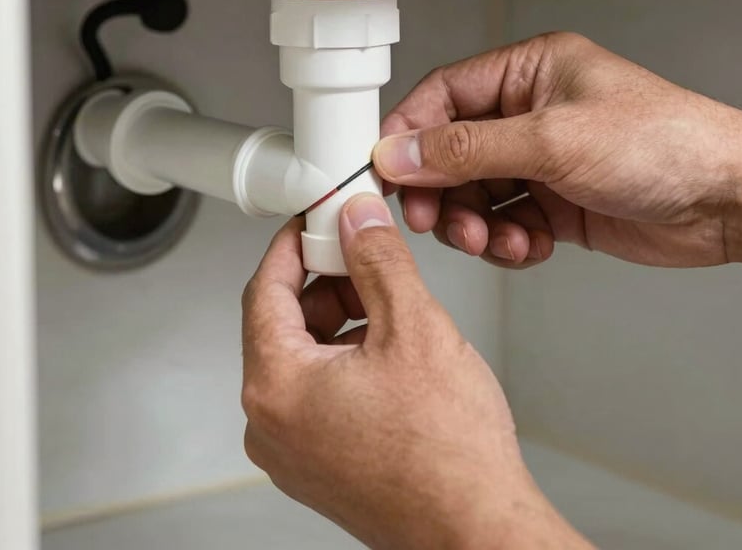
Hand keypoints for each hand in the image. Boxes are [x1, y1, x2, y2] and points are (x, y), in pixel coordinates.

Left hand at [242, 193, 589, 549]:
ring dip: (337, 318)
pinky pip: (315, 390)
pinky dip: (343, 356)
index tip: (314, 222)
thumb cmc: (448, 455)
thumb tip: (357, 222)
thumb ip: (378, 260)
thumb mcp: (413, 327)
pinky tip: (386, 349)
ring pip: (301, 356)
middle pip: (281, 322)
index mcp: (278, 387)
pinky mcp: (318, 462)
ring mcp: (293, 449)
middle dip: (323, 281)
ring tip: (385, 304)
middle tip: (360, 256)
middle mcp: (272, 424)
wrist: (477, 529)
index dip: (293, 245)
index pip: (264, 290)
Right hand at [374, 33, 741, 267]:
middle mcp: (529, 115)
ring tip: (492, 237)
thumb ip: (467, 148)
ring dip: (474, 223)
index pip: (442, 96)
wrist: (727, 200)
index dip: (408, 134)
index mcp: (527, 73)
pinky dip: (506, 241)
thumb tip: (401, 152)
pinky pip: (504, 223)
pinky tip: (528, 244)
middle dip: (442, 191)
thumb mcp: (552, 140)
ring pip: (474, 194)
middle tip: (435, 217)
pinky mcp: (553, 203)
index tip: (386, 169)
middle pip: (450, 152)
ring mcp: (540, 161)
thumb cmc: (665, 144)